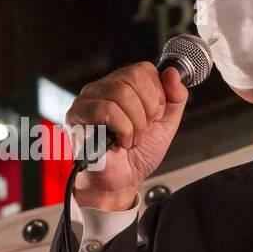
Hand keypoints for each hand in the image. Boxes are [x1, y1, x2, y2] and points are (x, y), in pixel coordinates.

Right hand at [66, 61, 187, 209]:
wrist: (122, 182)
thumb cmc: (137, 155)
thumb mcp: (166, 124)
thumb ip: (175, 97)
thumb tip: (173, 72)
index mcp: (121, 85)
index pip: (143, 69)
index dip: (156, 96)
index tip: (153, 118)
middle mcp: (102, 88)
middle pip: (133, 77)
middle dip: (148, 110)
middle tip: (142, 130)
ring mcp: (87, 100)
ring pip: (121, 93)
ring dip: (135, 123)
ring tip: (130, 138)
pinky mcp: (77, 116)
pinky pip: (108, 110)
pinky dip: (123, 130)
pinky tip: (119, 142)